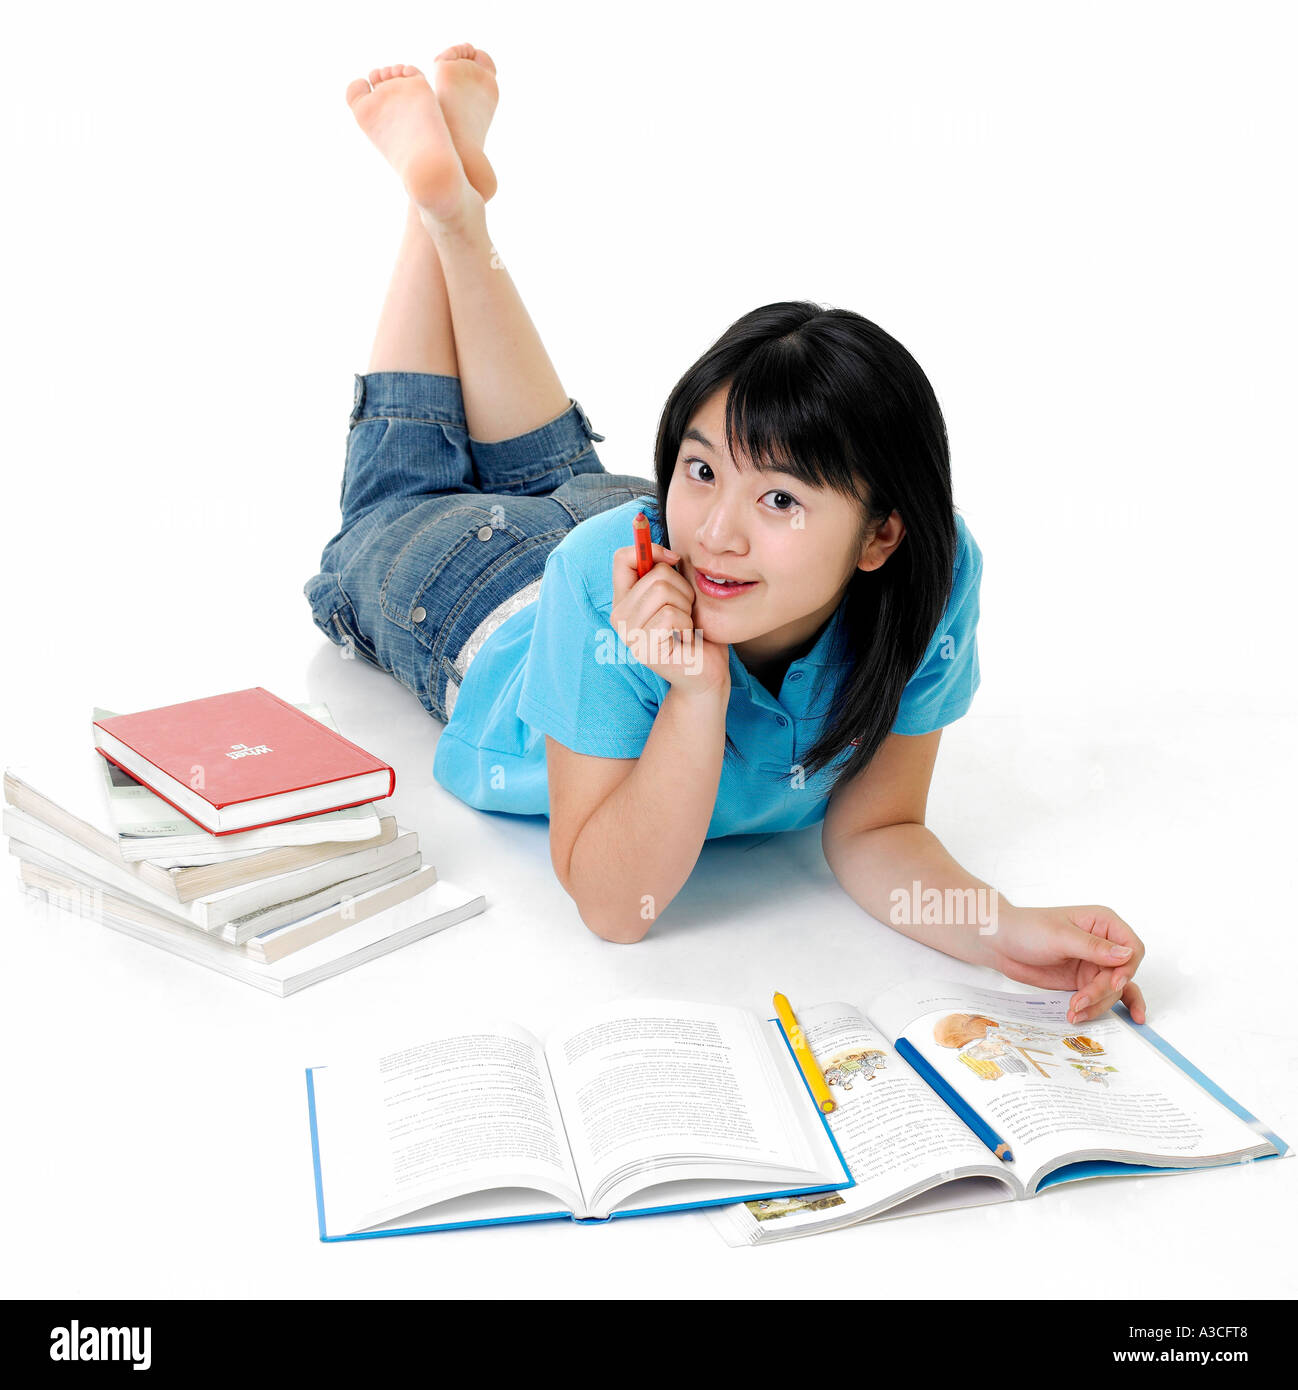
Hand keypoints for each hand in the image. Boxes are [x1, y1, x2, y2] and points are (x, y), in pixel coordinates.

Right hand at [609, 541, 729, 697]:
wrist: (705, 674)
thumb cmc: (696, 633)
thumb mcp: (680, 595)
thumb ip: (666, 573)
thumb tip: (665, 552)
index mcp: (624, 600)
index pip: (621, 557)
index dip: (650, 549)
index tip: (672, 560)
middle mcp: (619, 617)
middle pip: (656, 575)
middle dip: (683, 589)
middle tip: (686, 613)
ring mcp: (629, 635)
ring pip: (664, 592)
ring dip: (686, 607)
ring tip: (685, 627)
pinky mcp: (644, 649)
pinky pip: (671, 615)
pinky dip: (687, 624)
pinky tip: (685, 640)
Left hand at [978, 903, 1147, 1024]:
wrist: (1001, 943)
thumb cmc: (1027, 929)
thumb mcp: (1061, 936)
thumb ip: (1094, 947)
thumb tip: (1127, 954)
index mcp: (1103, 923)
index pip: (1133, 948)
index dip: (1128, 968)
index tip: (1114, 983)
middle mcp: (1103, 944)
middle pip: (1122, 975)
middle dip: (1103, 991)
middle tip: (1081, 1000)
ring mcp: (1094, 964)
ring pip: (1112, 990)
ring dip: (1096, 1004)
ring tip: (1074, 1011)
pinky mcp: (1083, 980)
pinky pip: (1101, 997)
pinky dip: (1099, 1007)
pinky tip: (1107, 1017)